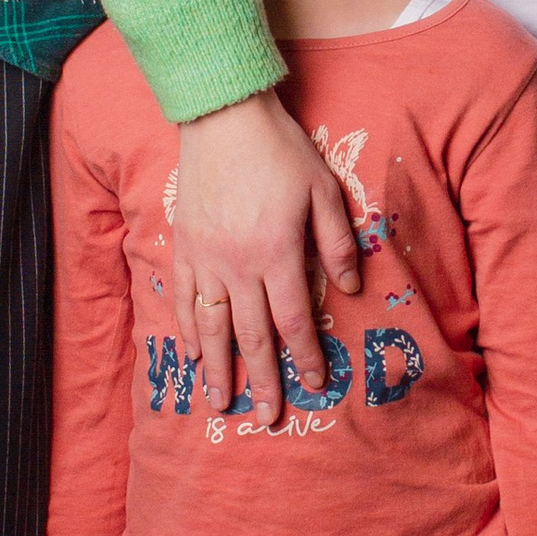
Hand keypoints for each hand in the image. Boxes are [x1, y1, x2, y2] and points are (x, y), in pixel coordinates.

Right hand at [172, 92, 360, 430]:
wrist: (223, 118)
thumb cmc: (280, 151)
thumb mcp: (325, 190)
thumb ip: (337, 242)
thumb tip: (350, 288)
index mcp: (278, 252)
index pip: (294, 319)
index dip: (306, 355)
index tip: (315, 383)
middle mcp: (239, 264)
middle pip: (252, 336)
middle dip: (262, 380)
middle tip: (267, 417)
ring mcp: (207, 258)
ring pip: (213, 327)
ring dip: (218, 370)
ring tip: (221, 404)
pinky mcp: (186, 247)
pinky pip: (186, 300)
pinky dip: (189, 333)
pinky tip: (193, 357)